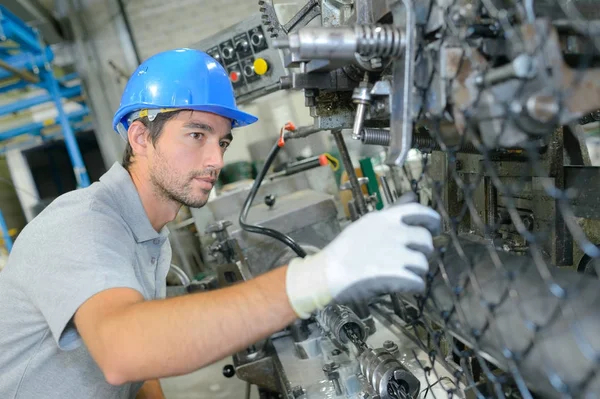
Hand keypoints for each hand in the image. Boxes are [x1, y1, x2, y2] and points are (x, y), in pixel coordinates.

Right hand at [285, 202, 440, 317]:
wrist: (326, 273)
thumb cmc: (345, 249)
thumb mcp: (369, 223)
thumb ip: (394, 210)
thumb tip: (412, 195)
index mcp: (387, 218)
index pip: (422, 212)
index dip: (432, 222)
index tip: (431, 230)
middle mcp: (395, 233)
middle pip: (426, 241)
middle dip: (422, 252)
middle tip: (410, 259)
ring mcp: (396, 255)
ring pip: (423, 264)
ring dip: (416, 271)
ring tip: (402, 274)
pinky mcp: (395, 276)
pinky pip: (418, 283)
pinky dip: (413, 287)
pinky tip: (403, 286)